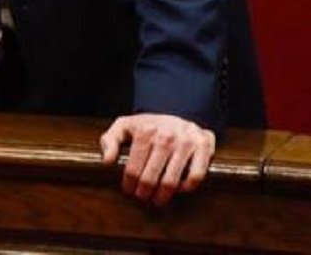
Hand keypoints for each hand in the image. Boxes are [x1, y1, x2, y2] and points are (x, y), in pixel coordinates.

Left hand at [99, 113, 214, 205]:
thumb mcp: (125, 125)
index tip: (128, 190)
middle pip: (151, 177)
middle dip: (144, 192)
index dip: (129, 184)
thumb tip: (107, 161)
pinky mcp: (203, 146)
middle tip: (142, 197)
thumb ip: (110, 140)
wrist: (180, 111)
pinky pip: (195, 176)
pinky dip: (187, 187)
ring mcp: (186, 142)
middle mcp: (165, 136)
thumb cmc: (150, 125)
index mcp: (145, 131)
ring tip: (157, 199)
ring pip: (171, 180)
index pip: (133, 168)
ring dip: (162, 195)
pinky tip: (178, 189)